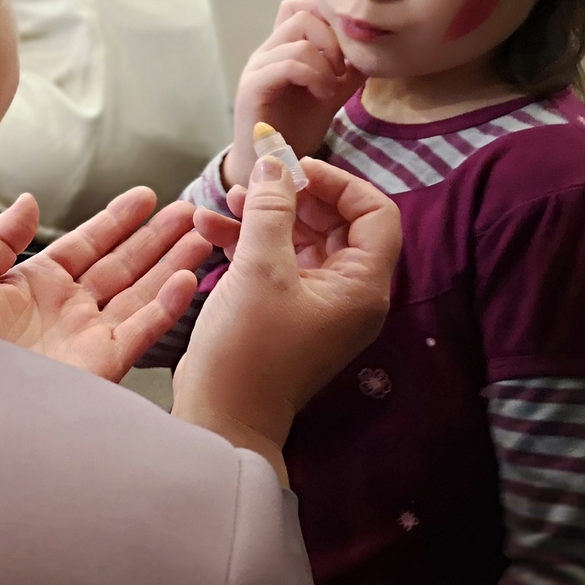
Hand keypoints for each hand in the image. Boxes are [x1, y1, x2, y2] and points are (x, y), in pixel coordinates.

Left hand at [0, 189, 210, 382]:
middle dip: (158, 238)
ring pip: (142, 292)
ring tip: (203, 236)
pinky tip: (186, 279)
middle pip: (124, 265)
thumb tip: (29, 200)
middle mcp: (70, 310)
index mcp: (38, 286)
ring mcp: (89, 336)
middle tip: (190, 211)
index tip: (146, 196)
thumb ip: (1, 236)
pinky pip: (142, 329)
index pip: (88, 244)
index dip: (117, 220)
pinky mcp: (103, 364)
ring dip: (173, 263)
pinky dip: (166, 305)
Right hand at [172, 155, 399, 469]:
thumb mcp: (260, 270)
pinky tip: (210, 229)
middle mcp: (347, 293)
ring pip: (299, 239)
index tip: (293, 170)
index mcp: (362, 286)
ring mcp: (316, 303)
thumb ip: (270, 210)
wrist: (222, 419)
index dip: (337, 183)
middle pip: (335, 222)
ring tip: (223, 202)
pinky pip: (275, 261)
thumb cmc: (249, 351)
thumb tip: (274, 165)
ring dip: (263, 216)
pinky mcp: (284, 311)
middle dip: (292, 196)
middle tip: (254, 181)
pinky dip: (247, 241)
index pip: (375, 213)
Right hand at [224, 0, 364, 188]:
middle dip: (331, 38)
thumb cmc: (295, 130)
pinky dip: (313, 76)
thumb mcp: (330, 94)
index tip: (345, 50)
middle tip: (341, 70)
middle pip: (300, 12)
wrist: (271, 167)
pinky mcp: (253, 87)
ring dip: (325, 62)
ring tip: (330, 89)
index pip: (299, 6)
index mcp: (281, 49)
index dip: (327, 18)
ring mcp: (257, 68)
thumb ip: (347, 72)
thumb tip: (372, 51)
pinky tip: (322, 96)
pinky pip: (287, 64)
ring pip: (298, 37)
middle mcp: (265, 52)